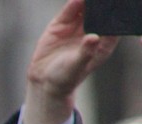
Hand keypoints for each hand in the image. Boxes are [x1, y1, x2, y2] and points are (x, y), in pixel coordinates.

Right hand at [25, 0, 118, 123]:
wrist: (44, 80)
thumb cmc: (65, 77)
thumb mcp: (76, 67)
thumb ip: (85, 52)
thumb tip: (93, 38)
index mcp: (104, 42)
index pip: (113, 23)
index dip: (113, 14)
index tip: (112, 6)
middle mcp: (93, 31)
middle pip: (101, 12)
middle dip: (101, 5)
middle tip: (100, 2)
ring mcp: (78, 26)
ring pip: (87, 7)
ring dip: (87, 2)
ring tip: (85, 0)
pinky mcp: (62, 23)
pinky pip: (70, 9)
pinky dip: (74, 3)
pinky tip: (76, 0)